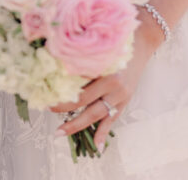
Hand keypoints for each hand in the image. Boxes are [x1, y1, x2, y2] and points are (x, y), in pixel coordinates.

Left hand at [51, 27, 155, 151]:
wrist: (142, 41)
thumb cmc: (116, 40)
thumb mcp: (100, 48)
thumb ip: (84, 59)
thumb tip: (58, 68)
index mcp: (105, 70)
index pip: (79, 87)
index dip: (62, 94)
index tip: (46, 96)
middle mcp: (114, 85)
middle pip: (85, 102)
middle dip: (65, 110)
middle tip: (47, 111)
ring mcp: (121, 95)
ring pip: (96, 114)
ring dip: (78, 124)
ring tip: (61, 132)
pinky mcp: (125, 100)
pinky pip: (113, 119)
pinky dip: (103, 132)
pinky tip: (97, 147)